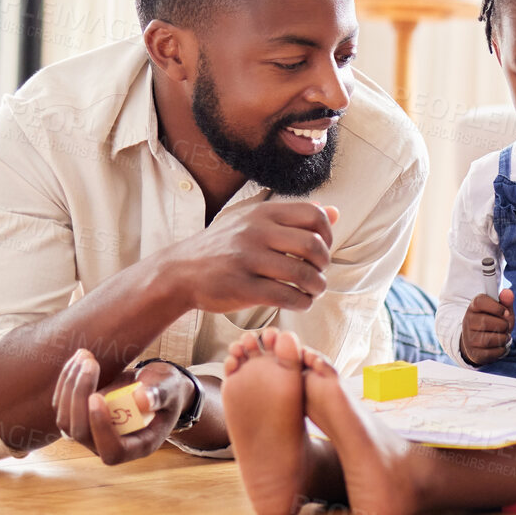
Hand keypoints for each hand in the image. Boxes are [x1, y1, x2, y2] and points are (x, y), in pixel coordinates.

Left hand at [50, 348, 194, 464]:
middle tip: (91, 363)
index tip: (97, 396)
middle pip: (81, 433)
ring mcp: (91, 434)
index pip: (112, 451)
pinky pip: (63, 406)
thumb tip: (142, 399)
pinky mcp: (80, 418)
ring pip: (66, 420)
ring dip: (70, 386)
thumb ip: (160, 394)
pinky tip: (79, 359)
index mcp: (138, 446)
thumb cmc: (167, 389)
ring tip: (85, 355)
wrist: (155, 386)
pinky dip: (67, 381)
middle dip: (80, 396)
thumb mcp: (170, 389)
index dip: (101, 428)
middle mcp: (110, 445)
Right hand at [158, 203, 339, 313]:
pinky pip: (287, 296)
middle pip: (314, 246)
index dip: (328, 236)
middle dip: (324, 265)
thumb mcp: (254, 221)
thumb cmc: (225, 246)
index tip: (321, 251)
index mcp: (263, 212)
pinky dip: (302, 302)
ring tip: (313, 291)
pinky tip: (300, 302)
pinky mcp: (242, 287)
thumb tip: (335, 213)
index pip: (314, 215)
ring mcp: (247, 259)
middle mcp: (256, 231)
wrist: (181, 271)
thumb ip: (293, 217)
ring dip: (317, 287)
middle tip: (318, 274)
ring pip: (303, 274)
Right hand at [460, 288, 514, 365]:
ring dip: (503, 338)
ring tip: (504, 336)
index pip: (480, 302)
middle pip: (486, 322)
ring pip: (488, 339)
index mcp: (474, 306)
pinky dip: (500, 349)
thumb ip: (506, 301)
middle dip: (503, 325)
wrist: (481, 341)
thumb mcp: (501, 310)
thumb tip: (508, 293)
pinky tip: (500, 345)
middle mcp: (468, 321)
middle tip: (505, 327)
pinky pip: (490, 353)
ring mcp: (469, 337)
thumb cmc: (494, 322)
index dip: (496, 307)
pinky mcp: (473, 352)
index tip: (505, 312)